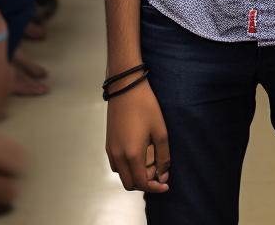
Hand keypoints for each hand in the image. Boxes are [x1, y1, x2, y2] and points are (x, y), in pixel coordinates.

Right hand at [106, 78, 170, 193]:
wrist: (126, 87)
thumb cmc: (145, 106)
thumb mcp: (160, 131)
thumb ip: (163, 157)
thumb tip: (163, 176)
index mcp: (132, 155)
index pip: (142, 183)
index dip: (155, 187)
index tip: (165, 183)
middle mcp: (118, 156)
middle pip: (130, 183)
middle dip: (145, 181)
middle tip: (157, 167)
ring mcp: (111, 150)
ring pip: (122, 174)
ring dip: (135, 174)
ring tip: (148, 158)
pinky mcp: (108, 142)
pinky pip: (116, 163)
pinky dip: (127, 166)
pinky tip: (138, 151)